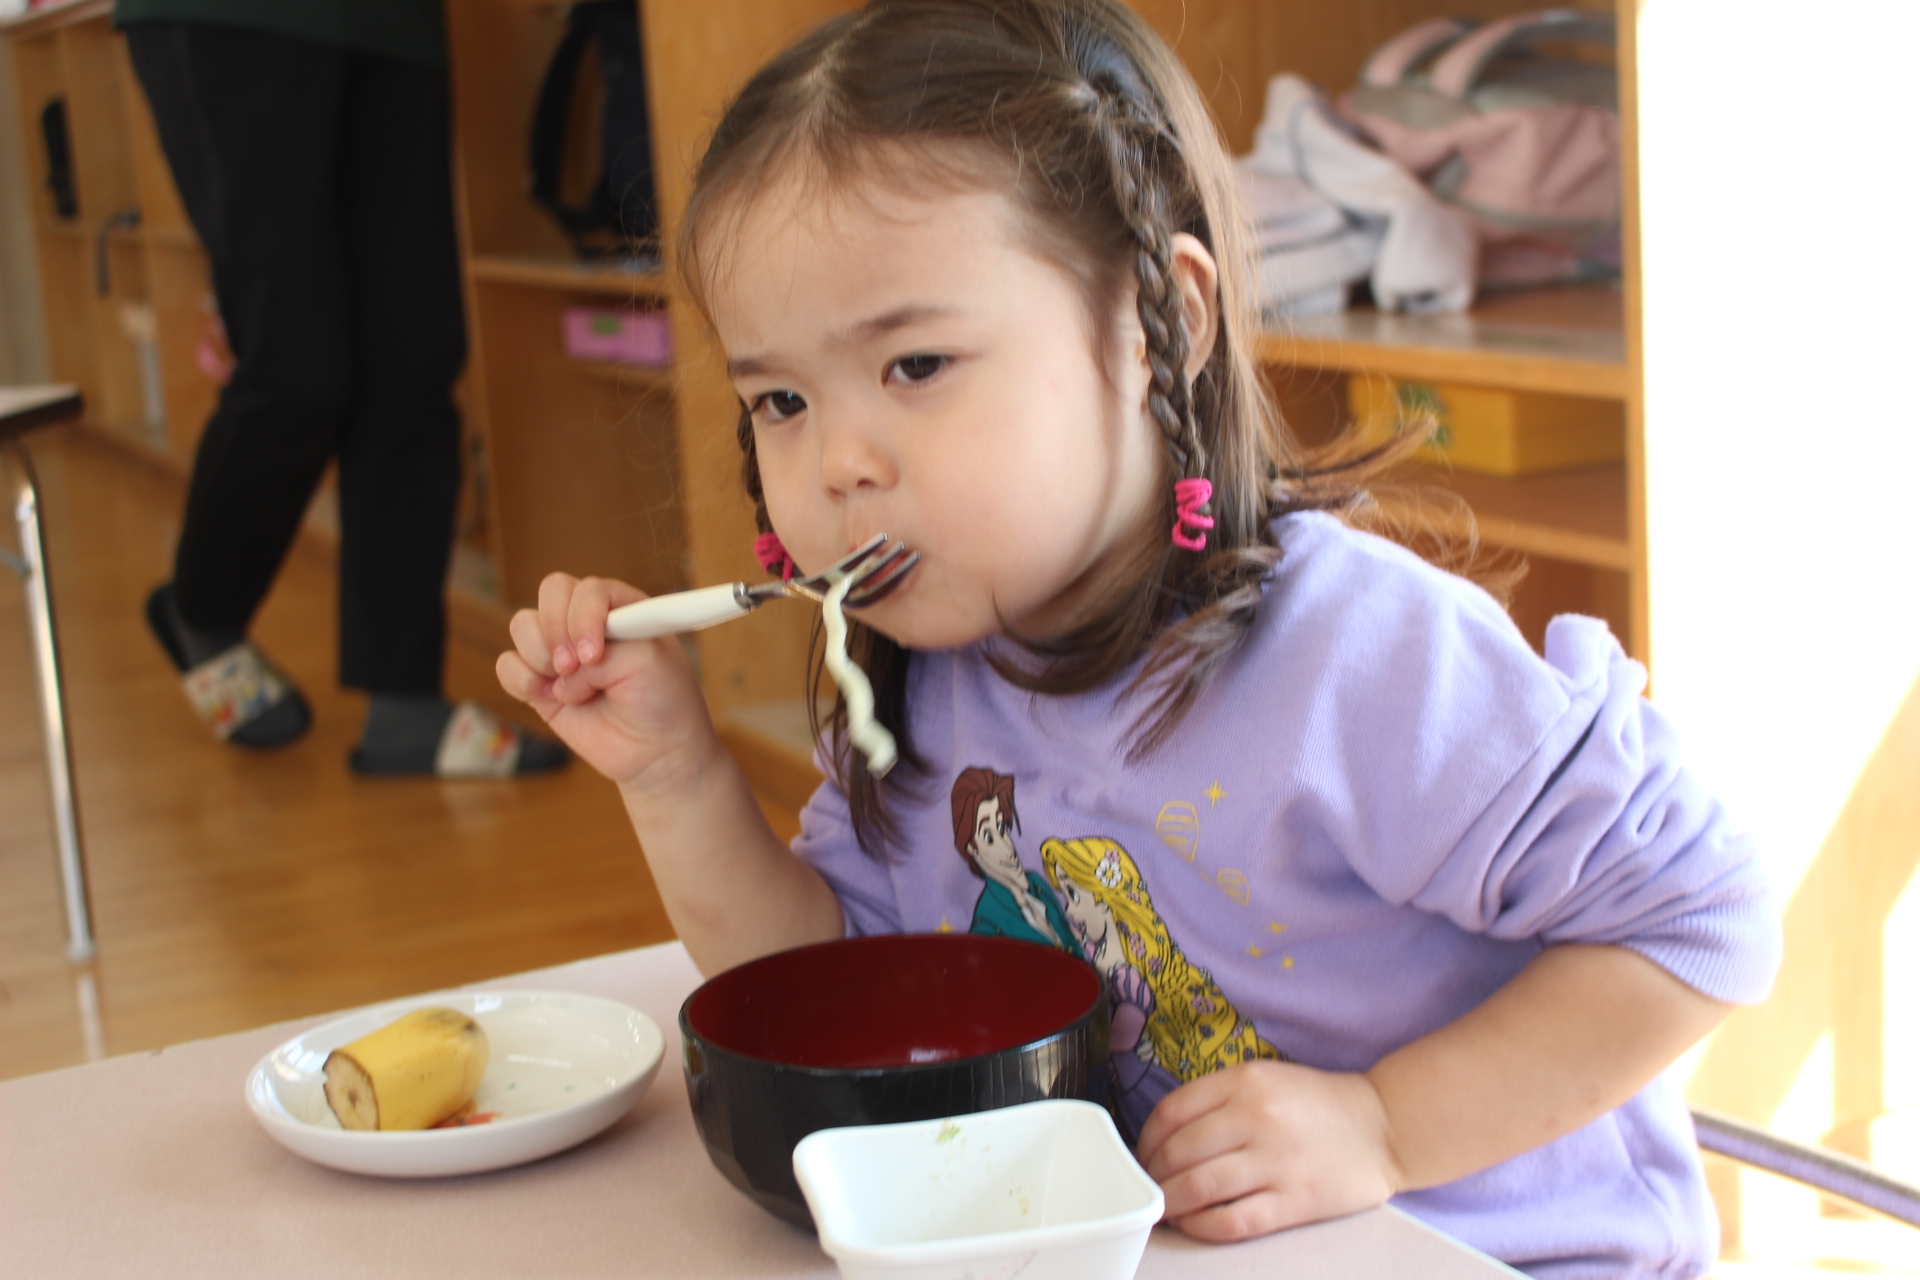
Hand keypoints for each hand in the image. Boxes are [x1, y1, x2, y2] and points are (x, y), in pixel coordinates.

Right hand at [496, 573, 718, 789]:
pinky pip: (508, 665)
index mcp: (620, 606)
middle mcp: (586, 621)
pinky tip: (553, 700)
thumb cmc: (662, 700)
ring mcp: (560, 650)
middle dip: (555, 630)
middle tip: (572, 667)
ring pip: (522, 626)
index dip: (582, 617)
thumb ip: (605, 651)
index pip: (586, 589)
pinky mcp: (539, 682)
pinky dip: (524, 682)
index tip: (593, 655)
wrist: (655, 751)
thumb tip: (563, 671)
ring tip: (574, 690)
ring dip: (542, 658)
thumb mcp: (647, 663)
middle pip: (550, 592)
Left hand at [1134, 1061, 1401, 1241]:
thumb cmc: (1320, 1104)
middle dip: (1154, 1174)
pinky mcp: (1294, 1201)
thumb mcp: (1266, 1078)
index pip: (1171, 1112)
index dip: (1146, 1139)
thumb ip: (1219, 1097)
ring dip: (1171, 1202)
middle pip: (1178, 1152)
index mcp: (1245, 1082)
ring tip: (1165, 1207)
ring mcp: (1276, 1162)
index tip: (1143, 1153)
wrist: (1384, 1126)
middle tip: (1149, 1185)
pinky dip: (1202, 1226)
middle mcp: (1256, 1118)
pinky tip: (1193, 1224)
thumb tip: (1166, 1133)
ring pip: (1198, 1187)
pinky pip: (1233, 1220)